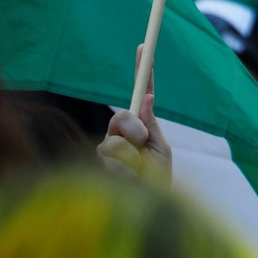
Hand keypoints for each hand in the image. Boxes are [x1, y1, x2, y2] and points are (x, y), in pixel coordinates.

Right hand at [97, 45, 171, 183]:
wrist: (146, 211)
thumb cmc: (156, 182)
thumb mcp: (160, 151)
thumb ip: (151, 126)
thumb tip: (148, 98)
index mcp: (140, 127)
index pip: (140, 94)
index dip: (142, 71)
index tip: (143, 46)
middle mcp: (120, 135)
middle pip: (122, 117)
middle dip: (133, 129)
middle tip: (142, 143)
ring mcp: (106, 150)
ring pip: (114, 141)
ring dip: (131, 158)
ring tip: (138, 175)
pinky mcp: (97, 165)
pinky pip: (110, 157)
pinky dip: (125, 169)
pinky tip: (128, 182)